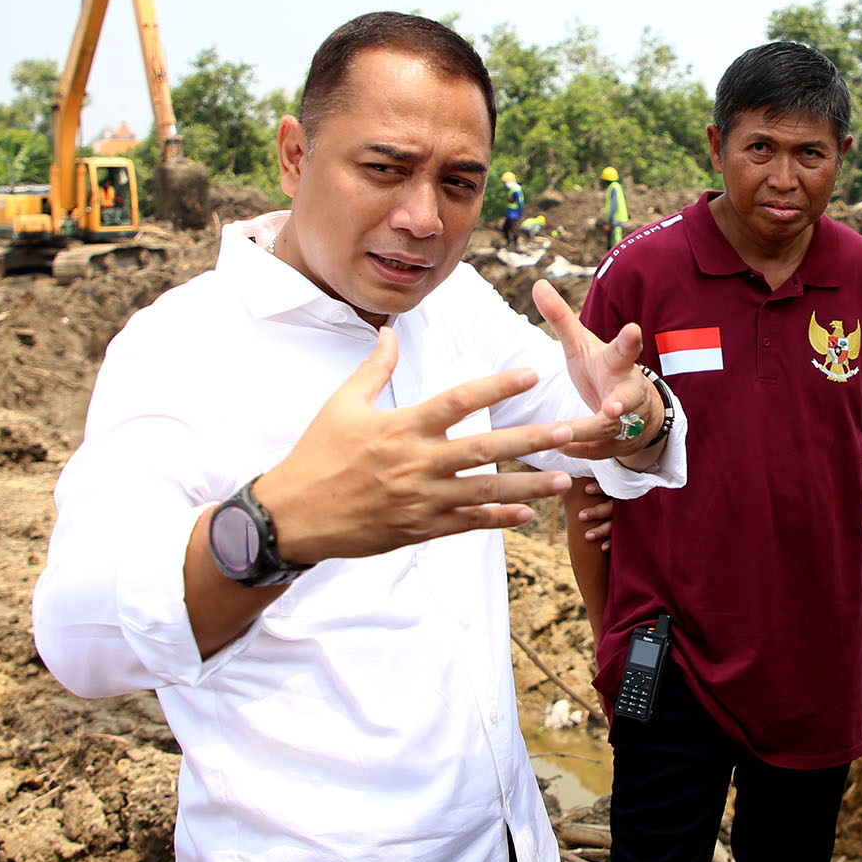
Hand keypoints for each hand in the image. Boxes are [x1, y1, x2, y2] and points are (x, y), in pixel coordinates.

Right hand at [255, 328, 616, 563]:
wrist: (292, 516)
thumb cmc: (317, 455)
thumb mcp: (341, 405)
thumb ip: (374, 369)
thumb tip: (389, 332)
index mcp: (402, 428)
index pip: (458, 400)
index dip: (497, 386)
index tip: (532, 374)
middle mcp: (417, 463)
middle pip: (485, 449)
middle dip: (532, 440)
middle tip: (569, 430)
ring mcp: (421, 500)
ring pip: (486, 492)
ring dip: (529, 487)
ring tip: (565, 481)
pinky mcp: (420, 529)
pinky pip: (468, 525)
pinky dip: (498, 520)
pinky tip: (527, 514)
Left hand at [532, 280, 661, 460]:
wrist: (637, 412)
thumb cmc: (603, 371)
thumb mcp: (582, 345)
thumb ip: (561, 318)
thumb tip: (537, 283)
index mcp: (618, 363)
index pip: (626, 349)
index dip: (630, 341)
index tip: (633, 330)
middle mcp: (627, 392)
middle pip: (628, 397)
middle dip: (622, 403)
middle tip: (612, 408)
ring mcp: (627, 420)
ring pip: (611, 429)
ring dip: (590, 433)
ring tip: (564, 435)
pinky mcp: (619, 444)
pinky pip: (600, 450)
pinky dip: (581, 450)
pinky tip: (562, 448)